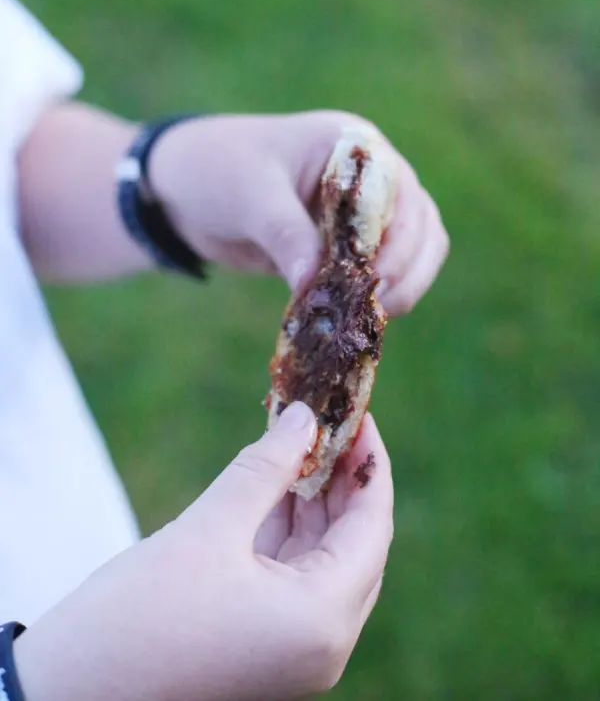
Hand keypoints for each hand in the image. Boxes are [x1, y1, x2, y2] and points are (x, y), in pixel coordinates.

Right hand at [15, 404, 392, 700]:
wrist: (65, 696)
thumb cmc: (137, 618)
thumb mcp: (207, 530)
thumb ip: (266, 468)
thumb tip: (304, 417)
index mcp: (321, 621)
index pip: (373, 525)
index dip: (369, 462)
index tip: (357, 410)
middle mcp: (320, 643)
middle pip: (355, 542)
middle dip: (342, 476)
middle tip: (328, 418)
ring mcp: (292, 650)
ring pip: (322, 558)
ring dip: (312, 498)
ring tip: (301, 436)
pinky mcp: (262, 646)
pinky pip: (291, 576)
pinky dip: (286, 527)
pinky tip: (276, 482)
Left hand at [149, 111, 448, 314]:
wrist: (184, 191)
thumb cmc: (218, 172)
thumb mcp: (250, 196)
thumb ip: (285, 234)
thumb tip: (313, 284)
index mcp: (352, 145)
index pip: (399, 192)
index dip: (396, 237)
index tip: (371, 278)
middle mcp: (370, 175)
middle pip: (420, 224)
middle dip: (405, 267)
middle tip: (374, 307)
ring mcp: (363, 211)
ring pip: (414, 250)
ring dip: (403, 285)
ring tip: (370, 317)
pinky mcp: (347, 246)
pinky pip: (381, 272)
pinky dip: (378, 295)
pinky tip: (357, 318)